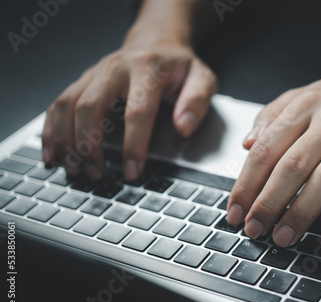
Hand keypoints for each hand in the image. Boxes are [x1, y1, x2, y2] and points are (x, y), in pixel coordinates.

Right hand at [41, 37, 216, 180]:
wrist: (156, 43)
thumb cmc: (179, 66)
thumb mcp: (202, 78)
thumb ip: (197, 101)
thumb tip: (183, 127)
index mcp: (147, 68)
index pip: (137, 110)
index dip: (134, 144)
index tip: (133, 170)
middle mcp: (115, 68)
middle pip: (90, 106)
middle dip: (89, 144)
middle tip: (96, 173)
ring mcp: (94, 74)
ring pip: (67, 104)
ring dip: (66, 140)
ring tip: (73, 169)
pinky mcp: (83, 81)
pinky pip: (58, 104)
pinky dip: (52, 130)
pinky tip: (53, 153)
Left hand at [227, 76, 320, 247]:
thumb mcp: (305, 97)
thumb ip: (272, 116)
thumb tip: (247, 144)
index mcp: (306, 105)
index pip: (267, 147)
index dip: (247, 182)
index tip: (236, 210)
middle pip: (293, 165)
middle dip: (268, 202)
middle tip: (254, 228)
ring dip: (301, 212)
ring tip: (284, 236)